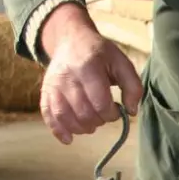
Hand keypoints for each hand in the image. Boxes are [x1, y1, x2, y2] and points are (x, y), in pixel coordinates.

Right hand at [39, 3, 142, 144]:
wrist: (71, 40)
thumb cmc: (100, 54)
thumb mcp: (122, 63)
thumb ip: (133, 87)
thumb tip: (130, 112)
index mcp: (89, 67)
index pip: (100, 103)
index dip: (112, 114)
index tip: (115, 110)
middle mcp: (68, 76)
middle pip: (84, 113)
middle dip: (98, 121)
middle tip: (103, 115)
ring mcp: (54, 85)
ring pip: (66, 117)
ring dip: (82, 128)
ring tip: (91, 123)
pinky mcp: (45, 91)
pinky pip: (49, 115)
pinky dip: (58, 130)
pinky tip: (69, 139)